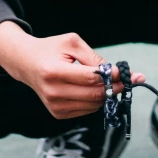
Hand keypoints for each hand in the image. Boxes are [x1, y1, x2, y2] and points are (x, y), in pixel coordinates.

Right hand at [0, 22, 144, 119]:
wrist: (26, 63)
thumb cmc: (51, 49)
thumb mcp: (71, 43)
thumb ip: (93, 57)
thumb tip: (114, 72)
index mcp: (54, 71)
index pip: (91, 78)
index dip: (113, 76)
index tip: (131, 74)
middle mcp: (53, 92)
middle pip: (95, 95)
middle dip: (116, 87)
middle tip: (129, 80)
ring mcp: (54, 106)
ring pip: (93, 105)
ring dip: (108, 94)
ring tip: (112, 81)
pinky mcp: (57, 113)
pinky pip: (87, 110)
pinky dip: (96, 100)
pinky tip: (95, 88)